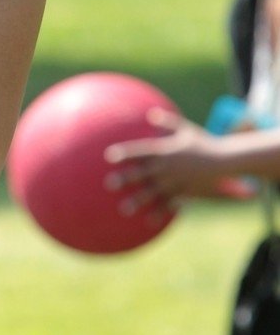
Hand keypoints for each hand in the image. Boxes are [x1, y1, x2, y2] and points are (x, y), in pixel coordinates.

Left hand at [104, 110, 248, 207]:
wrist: (225, 160)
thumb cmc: (203, 142)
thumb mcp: (186, 130)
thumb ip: (167, 122)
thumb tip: (151, 113)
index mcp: (165, 150)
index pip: (141, 151)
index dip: (125, 153)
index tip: (109, 156)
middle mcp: (167, 167)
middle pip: (143, 173)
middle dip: (126, 178)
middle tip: (109, 184)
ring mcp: (175, 181)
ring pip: (153, 193)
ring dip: (138, 201)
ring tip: (124, 210)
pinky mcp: (184, 192)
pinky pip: (170, 204)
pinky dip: (160, 213)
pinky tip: (149, 222)